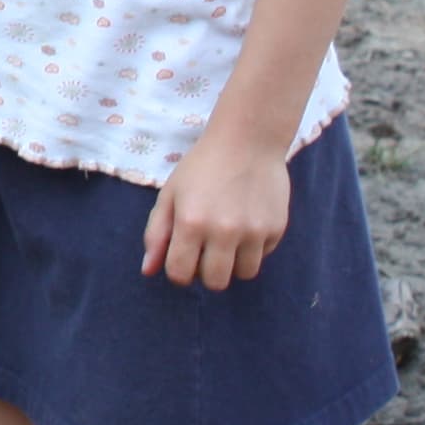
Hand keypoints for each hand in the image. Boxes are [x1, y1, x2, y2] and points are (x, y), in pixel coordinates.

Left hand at [143, 129, 291, 289]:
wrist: (247, 141)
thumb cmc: (201, 167)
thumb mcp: (170, 194)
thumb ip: (156, 234)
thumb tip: (148, 271)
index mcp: (191, 223)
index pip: (180, 274)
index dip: (178, 271)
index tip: (182, 257)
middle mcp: (224, 231)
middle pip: (215, 283)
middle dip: (206, 273)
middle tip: (206, 250)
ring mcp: (254, 232)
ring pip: (243, 275)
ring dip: (233, 264)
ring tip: (227, 238)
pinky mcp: (276, 229)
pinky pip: (263, 255)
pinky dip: (253, 248)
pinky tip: (246, 221)